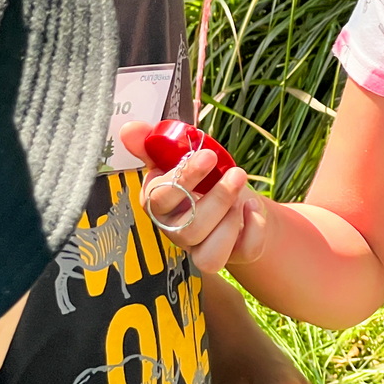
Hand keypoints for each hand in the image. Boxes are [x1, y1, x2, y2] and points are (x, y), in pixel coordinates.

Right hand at [119, 122, 269, 271]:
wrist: (233, 199)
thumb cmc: (201, 179)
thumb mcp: (179, 158)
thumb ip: (154, 143)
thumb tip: (130, 128)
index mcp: (160, 205)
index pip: (160, 200)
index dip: (184, 178)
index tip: (209, 155)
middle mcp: (177, 231)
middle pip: (188, 229)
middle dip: (217, 199)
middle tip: (237, 173)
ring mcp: (203, 247)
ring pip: (209, 255)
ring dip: (231, 221)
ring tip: (243, 194)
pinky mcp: (232, 255)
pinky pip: (242, 253)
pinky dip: (254, 230)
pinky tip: (253, 208)